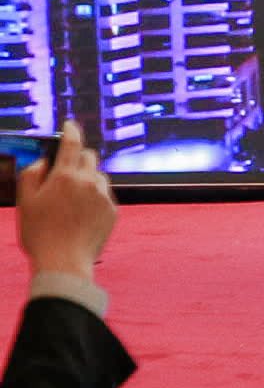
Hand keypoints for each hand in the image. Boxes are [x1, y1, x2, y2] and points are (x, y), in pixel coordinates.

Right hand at [13, 122, 115, 284]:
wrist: (64, 262)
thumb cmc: (40, 234)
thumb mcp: (25, 202)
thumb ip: (31, 176)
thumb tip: (43, 161)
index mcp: (65, 176)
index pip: (71, 143)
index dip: (70, 131)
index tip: (69, 125)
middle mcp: (89, 181)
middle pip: (89, 157)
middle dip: (78, 157)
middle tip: (65, 170)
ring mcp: (104, 195)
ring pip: (98, 176)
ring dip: (87, 180)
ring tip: (70, 201)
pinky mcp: (113, 210)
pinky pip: (104, 196)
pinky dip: (94, 198)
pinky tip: (80, 215)